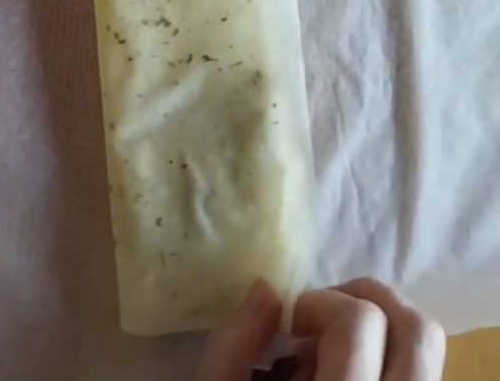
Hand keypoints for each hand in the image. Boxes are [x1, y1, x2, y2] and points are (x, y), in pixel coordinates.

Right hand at [197, 277, 445, 380]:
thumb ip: (233, 346)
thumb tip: (268, 289)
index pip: (360, 323)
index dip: (320, 304)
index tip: (289, 321)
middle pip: (418, 329)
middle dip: (367, 303)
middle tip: (320, 317)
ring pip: (428, 350)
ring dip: (380, 330)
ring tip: (331, 349)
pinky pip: (421, 372)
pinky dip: (386, 358)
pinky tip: (343, 373)